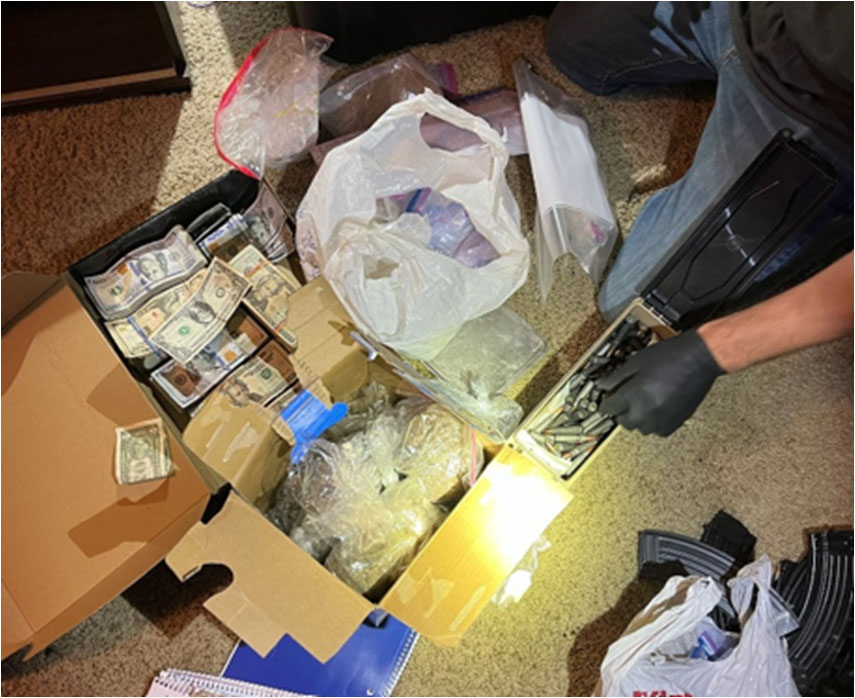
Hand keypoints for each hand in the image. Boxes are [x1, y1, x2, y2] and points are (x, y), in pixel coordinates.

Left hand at [596, 329, 722, 435]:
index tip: (607, 399)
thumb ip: (616, 377)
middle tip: (625, 398)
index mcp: (635, 395)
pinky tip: (657, 406)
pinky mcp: (676, 423)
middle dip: (621, 411)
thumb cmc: (670, 356)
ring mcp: (662, 419)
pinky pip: (657, 430)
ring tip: (644, 401)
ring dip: (637, 418)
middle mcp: (647, 411)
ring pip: (640, 428)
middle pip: (623, 422)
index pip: (609, 408)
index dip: (606, 402)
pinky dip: (653, 422)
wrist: (700, 358)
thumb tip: (602, 386)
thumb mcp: (636, 361)